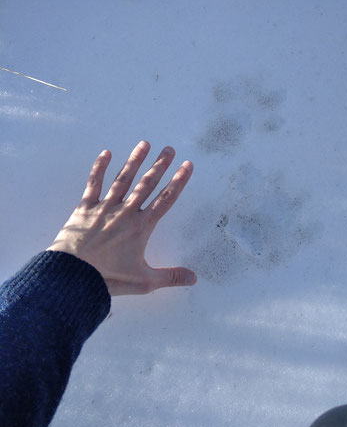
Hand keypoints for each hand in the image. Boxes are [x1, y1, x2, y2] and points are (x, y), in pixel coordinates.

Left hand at [46, 141, 196, 296]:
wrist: (73, 275)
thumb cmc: (109, 278)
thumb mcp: (144, 281)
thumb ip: (170, 277)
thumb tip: (194, 278)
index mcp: (141, 227)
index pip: (165, 199)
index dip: (179, 181)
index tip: (187, 165)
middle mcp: (126, 212)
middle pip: (146, 184)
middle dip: (159, 165)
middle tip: (169, 149)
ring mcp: (105, 207)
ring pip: (123, 179)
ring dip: (135, 161)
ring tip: (144, 144)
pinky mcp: (85, 208)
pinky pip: (94, 184)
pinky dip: (99, 167)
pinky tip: (106, 153)